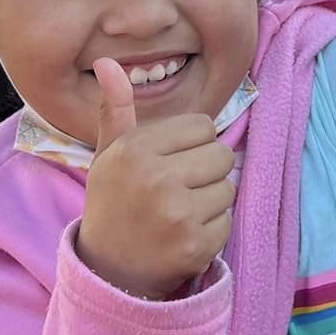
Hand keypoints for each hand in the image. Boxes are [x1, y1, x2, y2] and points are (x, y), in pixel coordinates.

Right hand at [74, 59, 235, 298]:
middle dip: (206, 171)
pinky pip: (228, 220)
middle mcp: (156, 179)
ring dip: (212, 200)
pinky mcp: (195, 245)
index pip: (202, 126)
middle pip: (220, 154)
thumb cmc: (113, 204)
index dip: (192, 144)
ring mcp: (177, 214)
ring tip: (181, 212)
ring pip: (228, 187)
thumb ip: (115, 110)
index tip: (171, 163)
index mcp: (135, 150)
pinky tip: (185, 235)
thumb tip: (108, 63)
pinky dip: (213, 229)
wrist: (108, 271)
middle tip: (179, 189)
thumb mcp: (107, 156)